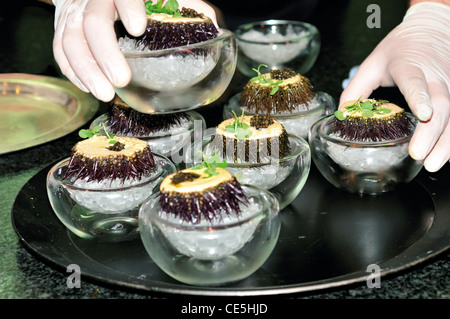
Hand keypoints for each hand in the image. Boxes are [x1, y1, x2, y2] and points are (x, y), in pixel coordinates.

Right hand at [52, 0, 216, 101]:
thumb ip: (189, 5)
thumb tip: (214, 26)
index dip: (128, 7)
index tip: (139, 27)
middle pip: (91, 22)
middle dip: (105, 53)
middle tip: (121, 79)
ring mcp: (73, 13)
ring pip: (69, 40)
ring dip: (85, 70)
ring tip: (104, 94)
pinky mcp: (62, 27)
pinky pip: (60, 49)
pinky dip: (72, 71)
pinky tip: (88, 87)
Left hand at [340, 2, 449, 171]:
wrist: (432, 29)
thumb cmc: (399, 49)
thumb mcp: (371, 63)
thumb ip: (355, 90)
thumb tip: (343, 117)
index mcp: (409, 65)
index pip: (415, 81)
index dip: (419, 97)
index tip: (423, 113)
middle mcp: (435, 75)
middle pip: (441, 104)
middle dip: (431, 132)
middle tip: (418, 155)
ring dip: (446, 142)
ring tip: (434, 164)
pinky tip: (446, 155)